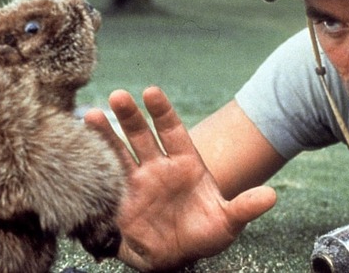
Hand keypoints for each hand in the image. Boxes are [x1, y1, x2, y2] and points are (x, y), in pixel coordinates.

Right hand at [84, 86, 276, 270]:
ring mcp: (136, 180)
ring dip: (105, 134)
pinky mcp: (118, 199)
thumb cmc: (204, 234)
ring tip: (91, 116)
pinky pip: (104, 178)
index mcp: (185, 163)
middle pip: (142, 134)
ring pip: (119, 151)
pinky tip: (77, 147)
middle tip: (119, 96)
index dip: (161, 111)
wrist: (176, 256)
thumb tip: (270, 196)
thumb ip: (244, 207)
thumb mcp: (227, 222)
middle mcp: (158, 165)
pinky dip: (92, 163)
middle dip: (130, 115)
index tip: (151, 92)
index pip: (172, 130)